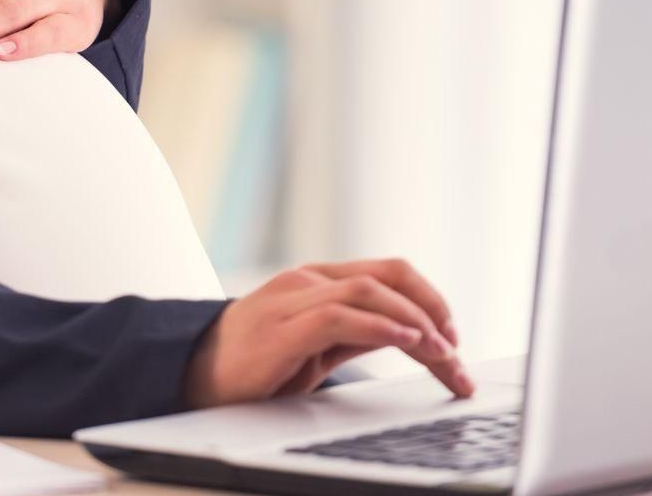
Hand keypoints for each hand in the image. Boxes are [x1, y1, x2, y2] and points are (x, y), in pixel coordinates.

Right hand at [181, 260, 473, 407]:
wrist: (192, 378)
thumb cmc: (255, 366)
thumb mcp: (316, 348)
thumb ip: (357, 332)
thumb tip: (410, 336)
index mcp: (318, 280)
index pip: (389, 272)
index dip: (430, 299)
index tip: (454, 339)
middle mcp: (308, 280)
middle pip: (390, 275)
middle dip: (436, 311)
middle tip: (460, 353)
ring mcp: (293, 299)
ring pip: (372, 291)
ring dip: (418, 324)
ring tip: (444, 355)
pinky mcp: (282, 328)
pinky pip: (342, 317)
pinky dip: (383, 328)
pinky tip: (408, 344)